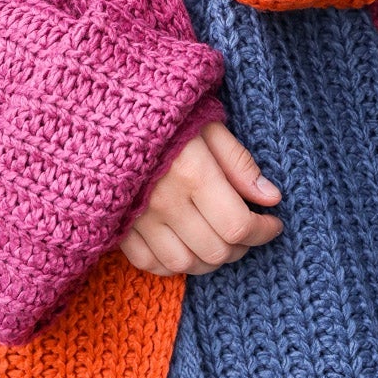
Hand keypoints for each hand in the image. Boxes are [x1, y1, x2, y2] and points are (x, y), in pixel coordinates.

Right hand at [120, 118, 282, 276]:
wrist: (104, 112)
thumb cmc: (164, 116)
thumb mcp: (208, 125)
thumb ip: (239, 163)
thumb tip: (271, 198)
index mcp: (191, 173)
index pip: (238, 224)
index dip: (263, 231)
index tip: (273, 223)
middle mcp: (164, 202)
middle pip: (215, 251)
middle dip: (241, 247)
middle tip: (248, 230)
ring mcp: (137, 218)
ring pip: (184, 264)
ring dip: (209, 260)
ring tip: (219, 240)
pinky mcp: (117, 226)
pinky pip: (149, 263)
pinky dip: (171, 265)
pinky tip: (185, 246)